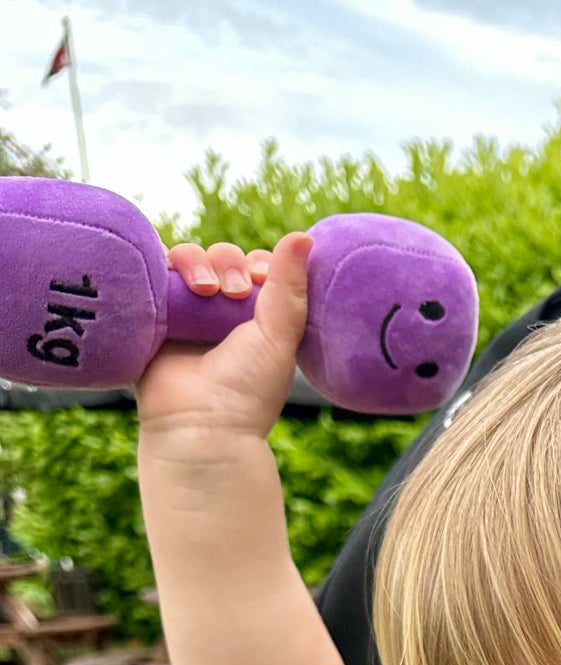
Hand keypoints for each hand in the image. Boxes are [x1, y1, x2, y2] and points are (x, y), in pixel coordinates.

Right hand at [135, 232, 311, 445]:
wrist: (199, 426)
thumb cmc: (247, 389)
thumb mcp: (279, 337)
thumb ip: (290, 288)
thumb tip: (305, 235)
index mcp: (256, 320)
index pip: (256, 268)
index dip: (259, 264)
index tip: (263, 280)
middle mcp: (219, 314)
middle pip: (220, 258)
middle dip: (228, 263)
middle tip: (236, 291)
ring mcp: (183, 314)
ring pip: (185, 259)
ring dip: (197, 262)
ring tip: (204, 290)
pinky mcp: (151, 315)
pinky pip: (149, 274)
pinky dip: (158, 265)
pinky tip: (172, 275)